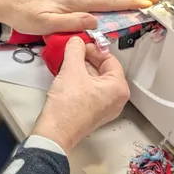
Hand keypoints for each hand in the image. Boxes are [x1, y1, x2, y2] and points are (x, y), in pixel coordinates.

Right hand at [32, 38, 129, 153]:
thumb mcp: (71, 69)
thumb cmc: (67, 107)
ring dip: (81, 69)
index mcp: (118, 88)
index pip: (110, 59)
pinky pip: (90, 90)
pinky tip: (67, 77)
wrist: (55, 132)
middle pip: (103, 69)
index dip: (94, 48)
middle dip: (87, 58)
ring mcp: (104, 108)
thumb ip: (75, 49)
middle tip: (73, 51)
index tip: (81, 44)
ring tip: (67, 62)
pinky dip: (79, 81)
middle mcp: (116, 99)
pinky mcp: (92, 113)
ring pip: (95, 80)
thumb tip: (76, 41)